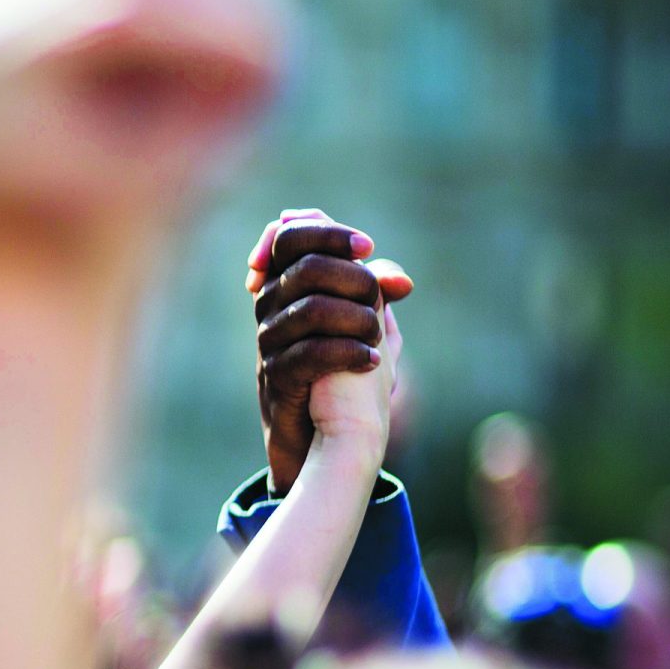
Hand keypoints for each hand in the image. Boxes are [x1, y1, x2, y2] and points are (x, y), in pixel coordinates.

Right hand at [249, 208, 412, 492]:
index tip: (367, 248)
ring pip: (312, 310)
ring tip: (377, 340)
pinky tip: (371, 361)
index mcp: (285, 282)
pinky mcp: (277, 377)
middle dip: (355, 279)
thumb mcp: (363, 324)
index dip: (327, 233)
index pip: (289, 235)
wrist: (321, 434)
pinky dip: (350, 354)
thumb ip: (379, 295)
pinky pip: (312, 353)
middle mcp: (268, 307)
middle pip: (306, 268)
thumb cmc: (343, 371)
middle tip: (379, 299)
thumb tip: (401, 283)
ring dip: (359, 321)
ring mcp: (268, 342)